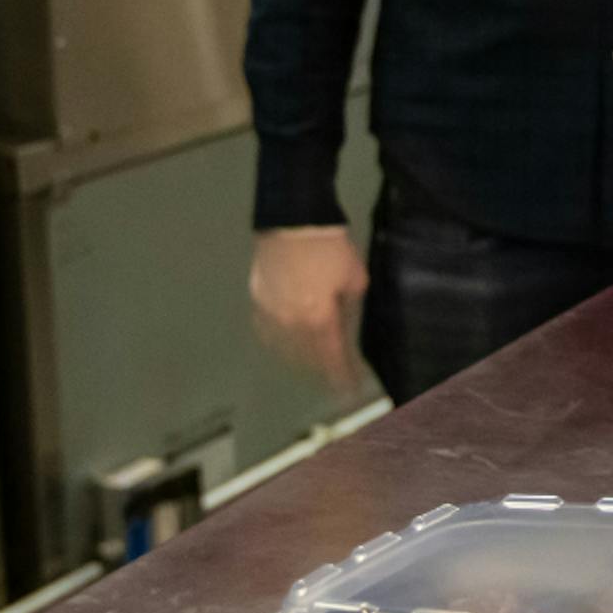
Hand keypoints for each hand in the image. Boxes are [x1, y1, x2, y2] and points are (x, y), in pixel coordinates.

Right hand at [247, 225, 368, 388]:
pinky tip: (285, 343)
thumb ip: (349, 308)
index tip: (348, 392)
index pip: (332, 359)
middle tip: (333, 374)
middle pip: (307, 358)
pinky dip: (278, 342)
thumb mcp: (354, 279)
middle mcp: (292, 325)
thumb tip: (343, 324)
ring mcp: (270, 314)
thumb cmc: (330, 248)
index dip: (341, 377)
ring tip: (311, 363)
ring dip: (300, 359)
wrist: (292, 220)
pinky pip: (267, 332)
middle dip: (321, 369)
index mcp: (319, 320)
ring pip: (284, 349)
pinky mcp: (257, 302)